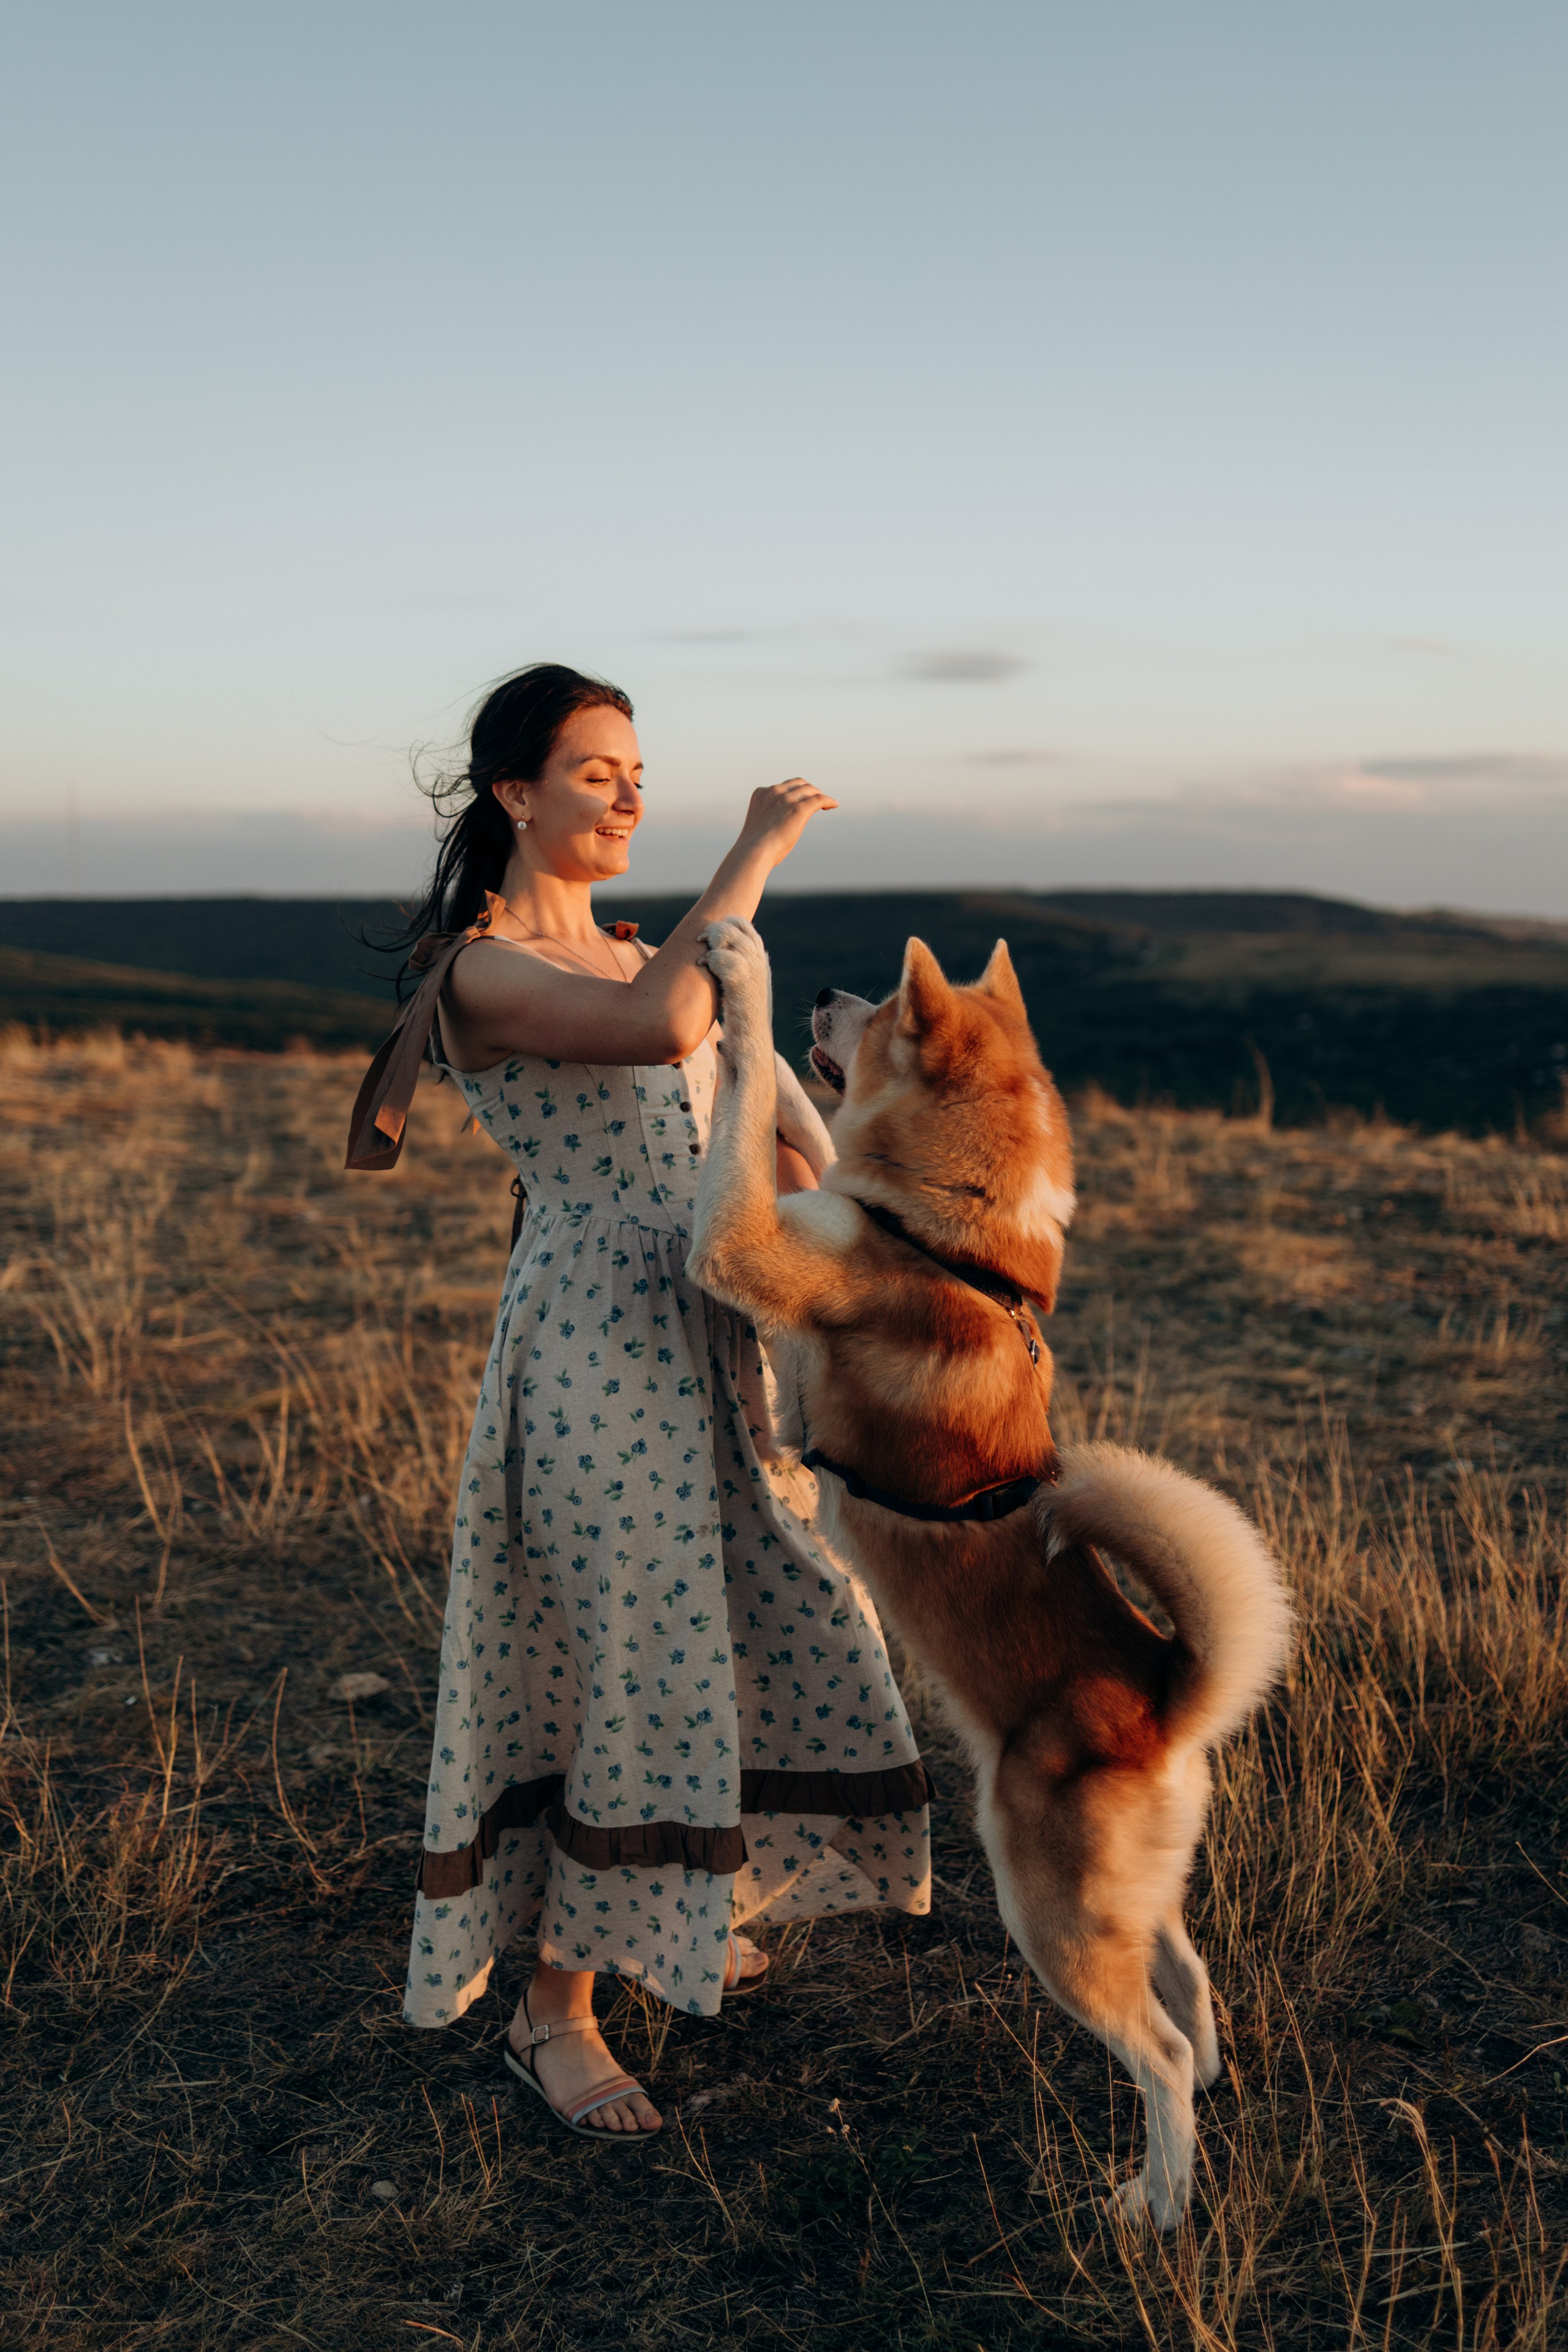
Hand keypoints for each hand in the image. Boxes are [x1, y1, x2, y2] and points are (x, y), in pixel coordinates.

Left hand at [698, 916, 771, 1050]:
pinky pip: (722, 958)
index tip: (707, 937)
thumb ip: (733, 976)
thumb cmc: (742, 1027)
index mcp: (760, 962)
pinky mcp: (741, 985)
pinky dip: (709, 959)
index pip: (744, 927)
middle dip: (715, 930)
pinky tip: (702, 967)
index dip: (725, 924)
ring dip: (711, 941)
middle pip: (736, 926)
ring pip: (729, 936)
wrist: (752, 1050)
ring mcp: (752, 972)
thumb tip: (713, 962)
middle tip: (700, 943)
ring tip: (702, 957)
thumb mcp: (740, 995)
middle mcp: (759, 963)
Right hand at [733, 778, 837, 870]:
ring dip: (819, 795)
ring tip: (826, 803)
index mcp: (761, 793)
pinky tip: (834, 804)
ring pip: (810, 790)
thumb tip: (781, 827)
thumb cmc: (755, 847)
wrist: (754, 853)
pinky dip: (828, 800)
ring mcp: (786, 799)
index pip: (783, 787)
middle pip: (798, 783)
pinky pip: (819, 799)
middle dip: (808, 790)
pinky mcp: (799, 808)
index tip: (802, 799)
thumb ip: (770, 817)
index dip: (795, 792)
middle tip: (816, 800)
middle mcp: (773, 791)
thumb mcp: (760, 825)